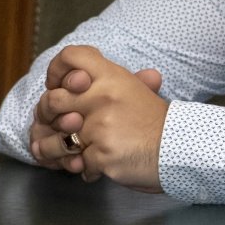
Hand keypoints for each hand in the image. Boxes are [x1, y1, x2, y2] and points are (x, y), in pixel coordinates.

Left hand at [30, 46, 164, 188]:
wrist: (176, 148)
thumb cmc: (155, 120)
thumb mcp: (136, 89)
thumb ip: (108, 81)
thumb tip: (79, 74)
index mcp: (112, 76)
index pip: (73, 56)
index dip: (57, 69)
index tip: (57, 85)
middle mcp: (103, 97)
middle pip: (52, 100)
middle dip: (47, 118)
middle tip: (55, 124)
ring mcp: (100, 126)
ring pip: (58, 139)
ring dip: (58, 150)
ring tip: (70, 153)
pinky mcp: (101, 154)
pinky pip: (79, 164)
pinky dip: (87, 169)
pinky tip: (98, 165)